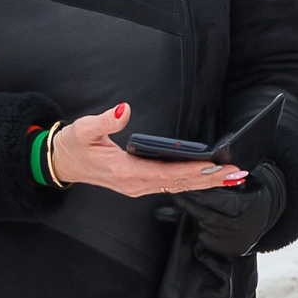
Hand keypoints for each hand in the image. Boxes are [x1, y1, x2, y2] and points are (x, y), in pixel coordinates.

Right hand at [48, 104, 247, 199]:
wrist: (60, 162)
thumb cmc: (73, 145)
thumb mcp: (84, 129)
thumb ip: (106, 121)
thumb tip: (124, 110)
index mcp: (124, 172)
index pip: (165, 173)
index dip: (192, 171)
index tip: (214, 166)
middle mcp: (134, 184)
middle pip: (178, 184)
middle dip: (209, 180)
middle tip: (237, 174)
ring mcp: (137, 187)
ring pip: (177, 187)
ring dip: (205, 183)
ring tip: (232, 177)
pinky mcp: (138, 185)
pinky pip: (171, 186)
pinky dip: (192, 183)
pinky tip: (209, 179)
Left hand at [175, 162, 287, 256]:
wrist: (270, 213)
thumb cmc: (254, 192)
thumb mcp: (247, 182)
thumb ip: (226, 180)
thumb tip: (202, 174)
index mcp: (249, 207)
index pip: (218, 202)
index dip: (199, 195)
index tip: (184, 186)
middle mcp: (243, 227)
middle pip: (208, 217)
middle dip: (191, 205)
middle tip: (177, 194)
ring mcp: (237, 241)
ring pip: (206, 228)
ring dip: (196, 216)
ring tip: (191, 204)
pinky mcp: (231, 250)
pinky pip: (208, 239)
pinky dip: (202, 229)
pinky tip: (203, 220)